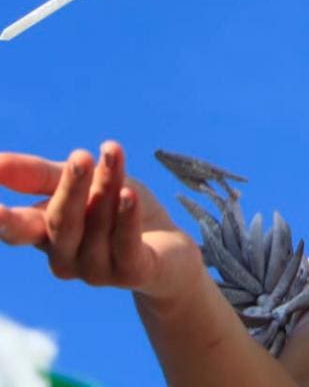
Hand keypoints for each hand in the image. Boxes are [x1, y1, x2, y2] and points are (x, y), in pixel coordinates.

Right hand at [0, 142, 201, 300]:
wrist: (171, 251)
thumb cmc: (119, 211)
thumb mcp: (85, 183)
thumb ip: (42, 175)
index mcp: (48, 236)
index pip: (19, 229)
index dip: (4, 220)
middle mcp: (65, 258)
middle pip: (60, 222)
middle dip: (70, 187)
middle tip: (80, 156)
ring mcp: (96, 271)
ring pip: (97, 225)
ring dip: (108, 187)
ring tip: (115, 156)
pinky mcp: (131, 273)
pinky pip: (124, 244)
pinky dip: (126, 217)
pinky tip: (128, 194)